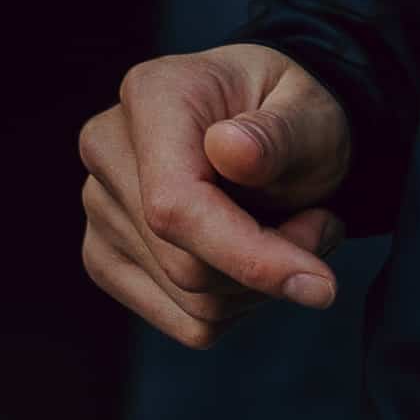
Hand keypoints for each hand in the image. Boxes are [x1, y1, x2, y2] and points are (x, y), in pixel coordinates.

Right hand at [79, 42, 352, 341]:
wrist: (271, 131)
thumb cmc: (290, 114)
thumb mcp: (310, 111)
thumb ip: (279, 133)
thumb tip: (230, 150)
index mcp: (153, 96)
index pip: (177, 206)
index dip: (248, 256)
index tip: (319, 284)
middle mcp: (108, 151)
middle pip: (187, 266)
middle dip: (272, 264)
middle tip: (321, 225)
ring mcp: (99, 209)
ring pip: (192, 303)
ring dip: (261, 286)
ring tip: (294, 232)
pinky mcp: (107, 259)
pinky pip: (187, 323)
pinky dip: (239, 304)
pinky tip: (254, 254)